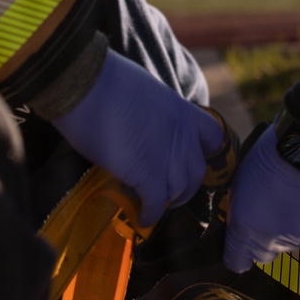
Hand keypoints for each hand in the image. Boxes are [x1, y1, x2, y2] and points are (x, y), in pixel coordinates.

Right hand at [52, 49, 222, 226]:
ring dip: (166, 201)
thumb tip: (146, 129)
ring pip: (179, 190)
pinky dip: (150, 214)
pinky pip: (157, 203)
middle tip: (168, 193)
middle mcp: (182, 135)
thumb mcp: (146, 92)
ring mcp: (167, 156)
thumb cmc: (105, 81)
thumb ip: (156, 115)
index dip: (204, 154)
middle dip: (184, 187)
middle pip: (196, 172)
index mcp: (183, 111)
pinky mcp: (147, 174)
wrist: (86, 85)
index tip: (191, 162)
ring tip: (151, 205)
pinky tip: (142, 218)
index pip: (213, 138)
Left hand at [223, 124, 299, 272]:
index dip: (237, 254)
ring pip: (289, 244)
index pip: (236, 262)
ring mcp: (298, 238)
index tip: (239, 244)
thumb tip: (240, 222)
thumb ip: (238, 210)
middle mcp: (271, 240)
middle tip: (269, 212)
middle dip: (263, 239)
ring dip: (288, 228)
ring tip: (292, 199)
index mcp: (245, 226)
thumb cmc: (268, 156)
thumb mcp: (240, 181)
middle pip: (264, 255)